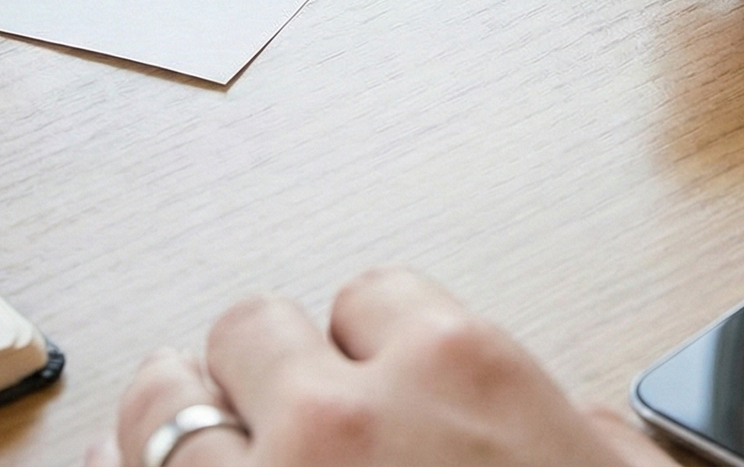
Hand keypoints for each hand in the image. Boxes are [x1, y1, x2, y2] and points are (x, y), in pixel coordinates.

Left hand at [94, 269, 671, 466]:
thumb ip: (582, 443)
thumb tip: (575, 427)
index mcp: (457, 374)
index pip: (372, 300)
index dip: (371, 346)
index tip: (371, 379)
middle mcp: (337, 418)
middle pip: (251, 331)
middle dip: (262, 371)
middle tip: (274, 412)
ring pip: (161, 400)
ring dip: (174, 418)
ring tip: (184, 440)